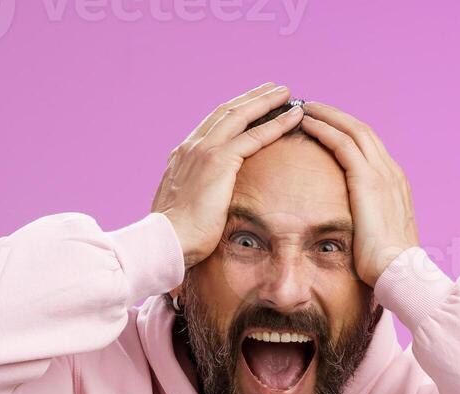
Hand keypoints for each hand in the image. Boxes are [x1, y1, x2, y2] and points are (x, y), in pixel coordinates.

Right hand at [153, 83, 307, 267]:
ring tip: (285, 93)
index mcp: (183, 156)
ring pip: (241, 116)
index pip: (212, 125)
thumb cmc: (177, 235)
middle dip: (251, 98)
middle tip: (271, 88)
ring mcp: (204, 151)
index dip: (233, 112)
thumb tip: (206, 200)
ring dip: (265, 102)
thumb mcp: (184, 206)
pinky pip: (254, 136)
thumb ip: (195, 193)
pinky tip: (293, 118)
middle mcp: (191, 147)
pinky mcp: (218, 161)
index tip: (249, 104)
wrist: (166, 241)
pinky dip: (276, 124)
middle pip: (226, 112)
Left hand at [295, 103, 418, 286]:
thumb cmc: (386, 263)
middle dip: (337, 116)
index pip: (370, 147)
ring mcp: (382, 173)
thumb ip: (368, 221)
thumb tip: (351, 227)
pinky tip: (308, 123)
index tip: (329, 125)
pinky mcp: (368, 180)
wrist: (399, 271)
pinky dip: (325, 129)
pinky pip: (343, 144)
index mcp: (395, 183)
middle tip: (313, 107)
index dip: (348, 132)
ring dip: (328, 115)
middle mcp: (392, 172)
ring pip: (353, 130)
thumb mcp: (378, 235)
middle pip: (362, 131)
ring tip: (306, 108)